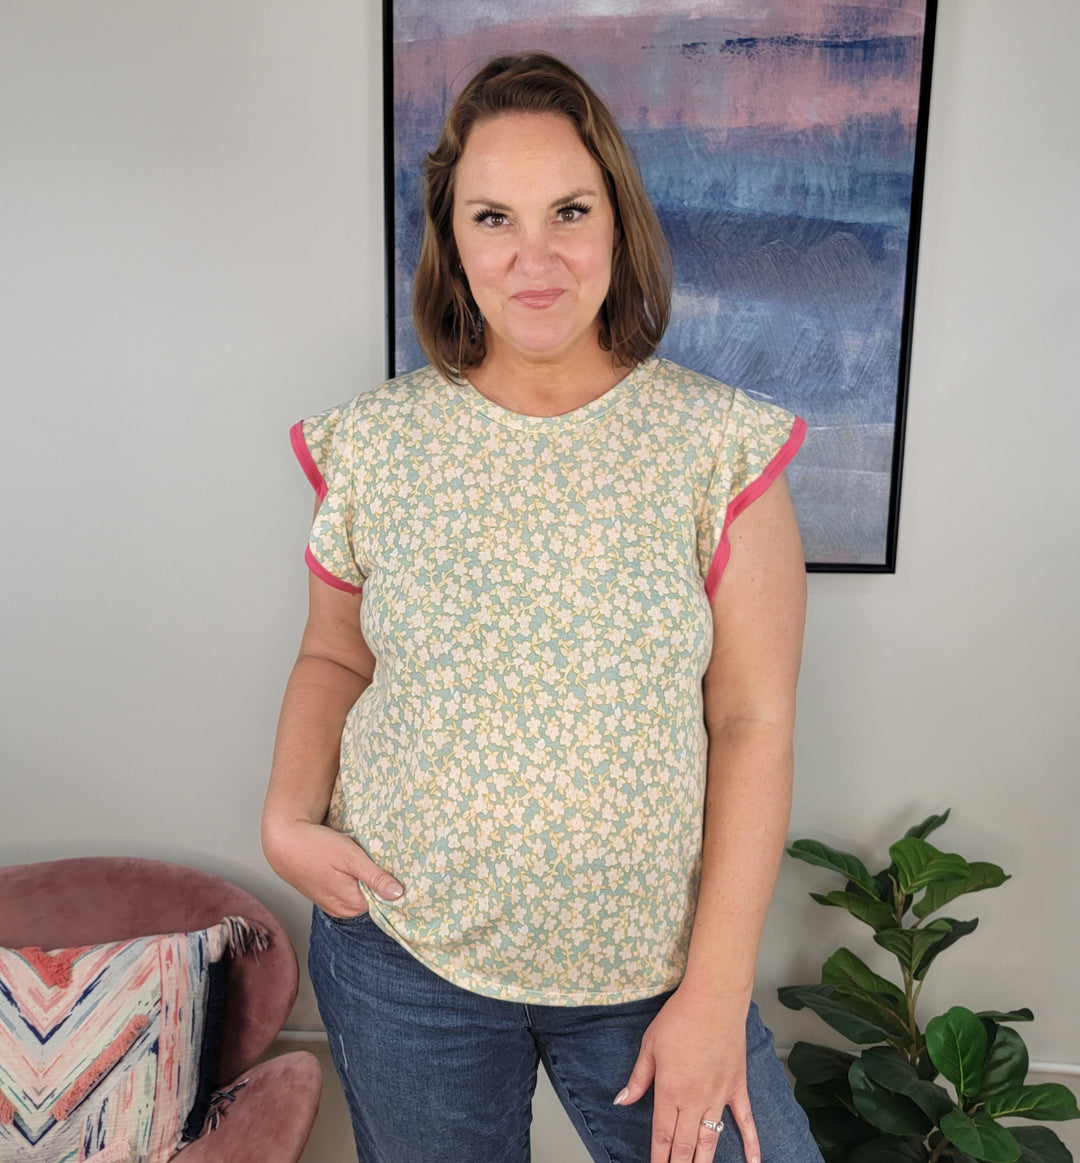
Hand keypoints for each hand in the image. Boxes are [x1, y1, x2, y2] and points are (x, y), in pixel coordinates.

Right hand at [263, 819, 401, 918]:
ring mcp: (334, 905)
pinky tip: (349, 865)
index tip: (396, 868)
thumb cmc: (317, 847)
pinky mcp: (327, 896)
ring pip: (361, 893)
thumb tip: (398, 894)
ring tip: (361, 860)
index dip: (392, 883)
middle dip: (379, 880)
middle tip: (377, 858)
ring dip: (365, 879)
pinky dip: (353, 879)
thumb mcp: (351, 858)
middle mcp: (344, 910)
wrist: (285, 843)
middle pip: (374, 898)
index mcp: (353, 904)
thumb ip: (375, 878)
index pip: (385, 900)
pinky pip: (349, 890)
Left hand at [615, 985, 758, 1162]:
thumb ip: (639, 1078)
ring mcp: (718, 1096)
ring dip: (703, 1161)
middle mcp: (695, 1100)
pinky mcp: (736, 1087)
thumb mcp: (650, 1045)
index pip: (662, 1136)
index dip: (658, 1158)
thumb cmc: (679, 1017)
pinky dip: (751, 1144)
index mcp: (670, 1091)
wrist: (714, 999)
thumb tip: (622, 1100)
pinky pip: (745, 1121)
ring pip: (710, 1140)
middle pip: (684, 1145)